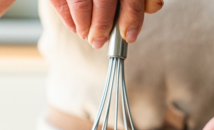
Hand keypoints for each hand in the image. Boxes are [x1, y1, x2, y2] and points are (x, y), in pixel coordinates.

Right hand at [49, 0, 163, 47]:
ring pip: (80, 4)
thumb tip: (153, 8)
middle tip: (101, 41)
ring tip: (88, 36)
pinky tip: (76, 28)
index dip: (131, 16)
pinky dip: (68, 19)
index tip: (129, 35)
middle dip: (103, 25)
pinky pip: (60, 3)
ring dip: (84, 25)